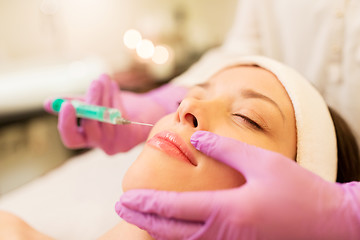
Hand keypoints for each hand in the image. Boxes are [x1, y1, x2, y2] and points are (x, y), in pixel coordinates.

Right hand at [44, 74, 166, 153]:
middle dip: (92, 102)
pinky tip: (114, 87)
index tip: (65, 105)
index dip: (66, 125)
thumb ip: (75, 104)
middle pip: (90, 128)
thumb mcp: (93, 104)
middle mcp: (101, 145)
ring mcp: (117, 143)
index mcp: (87, 138)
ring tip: (104, 78)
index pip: (72, 140)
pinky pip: (120, 116)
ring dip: (105, 95)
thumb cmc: (117, 107)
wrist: (146, 111)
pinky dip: (116, 99)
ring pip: (106, 119)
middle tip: (93, 82)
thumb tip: (47, 103)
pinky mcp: (131, 138)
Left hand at [116, 131, 358, 239]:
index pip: (176, 207)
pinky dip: (179, 236)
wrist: (328, 222)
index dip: (148, 202)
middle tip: (121, 209)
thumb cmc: (298, 190)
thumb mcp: (262, 162)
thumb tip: (195, 138)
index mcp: (228, 210)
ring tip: (140, 218)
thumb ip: (225, 148)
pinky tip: (171, 229)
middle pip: (172, 229)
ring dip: (158, 229)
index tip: (126, 198)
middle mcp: (224, 232)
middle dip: (144, 219)